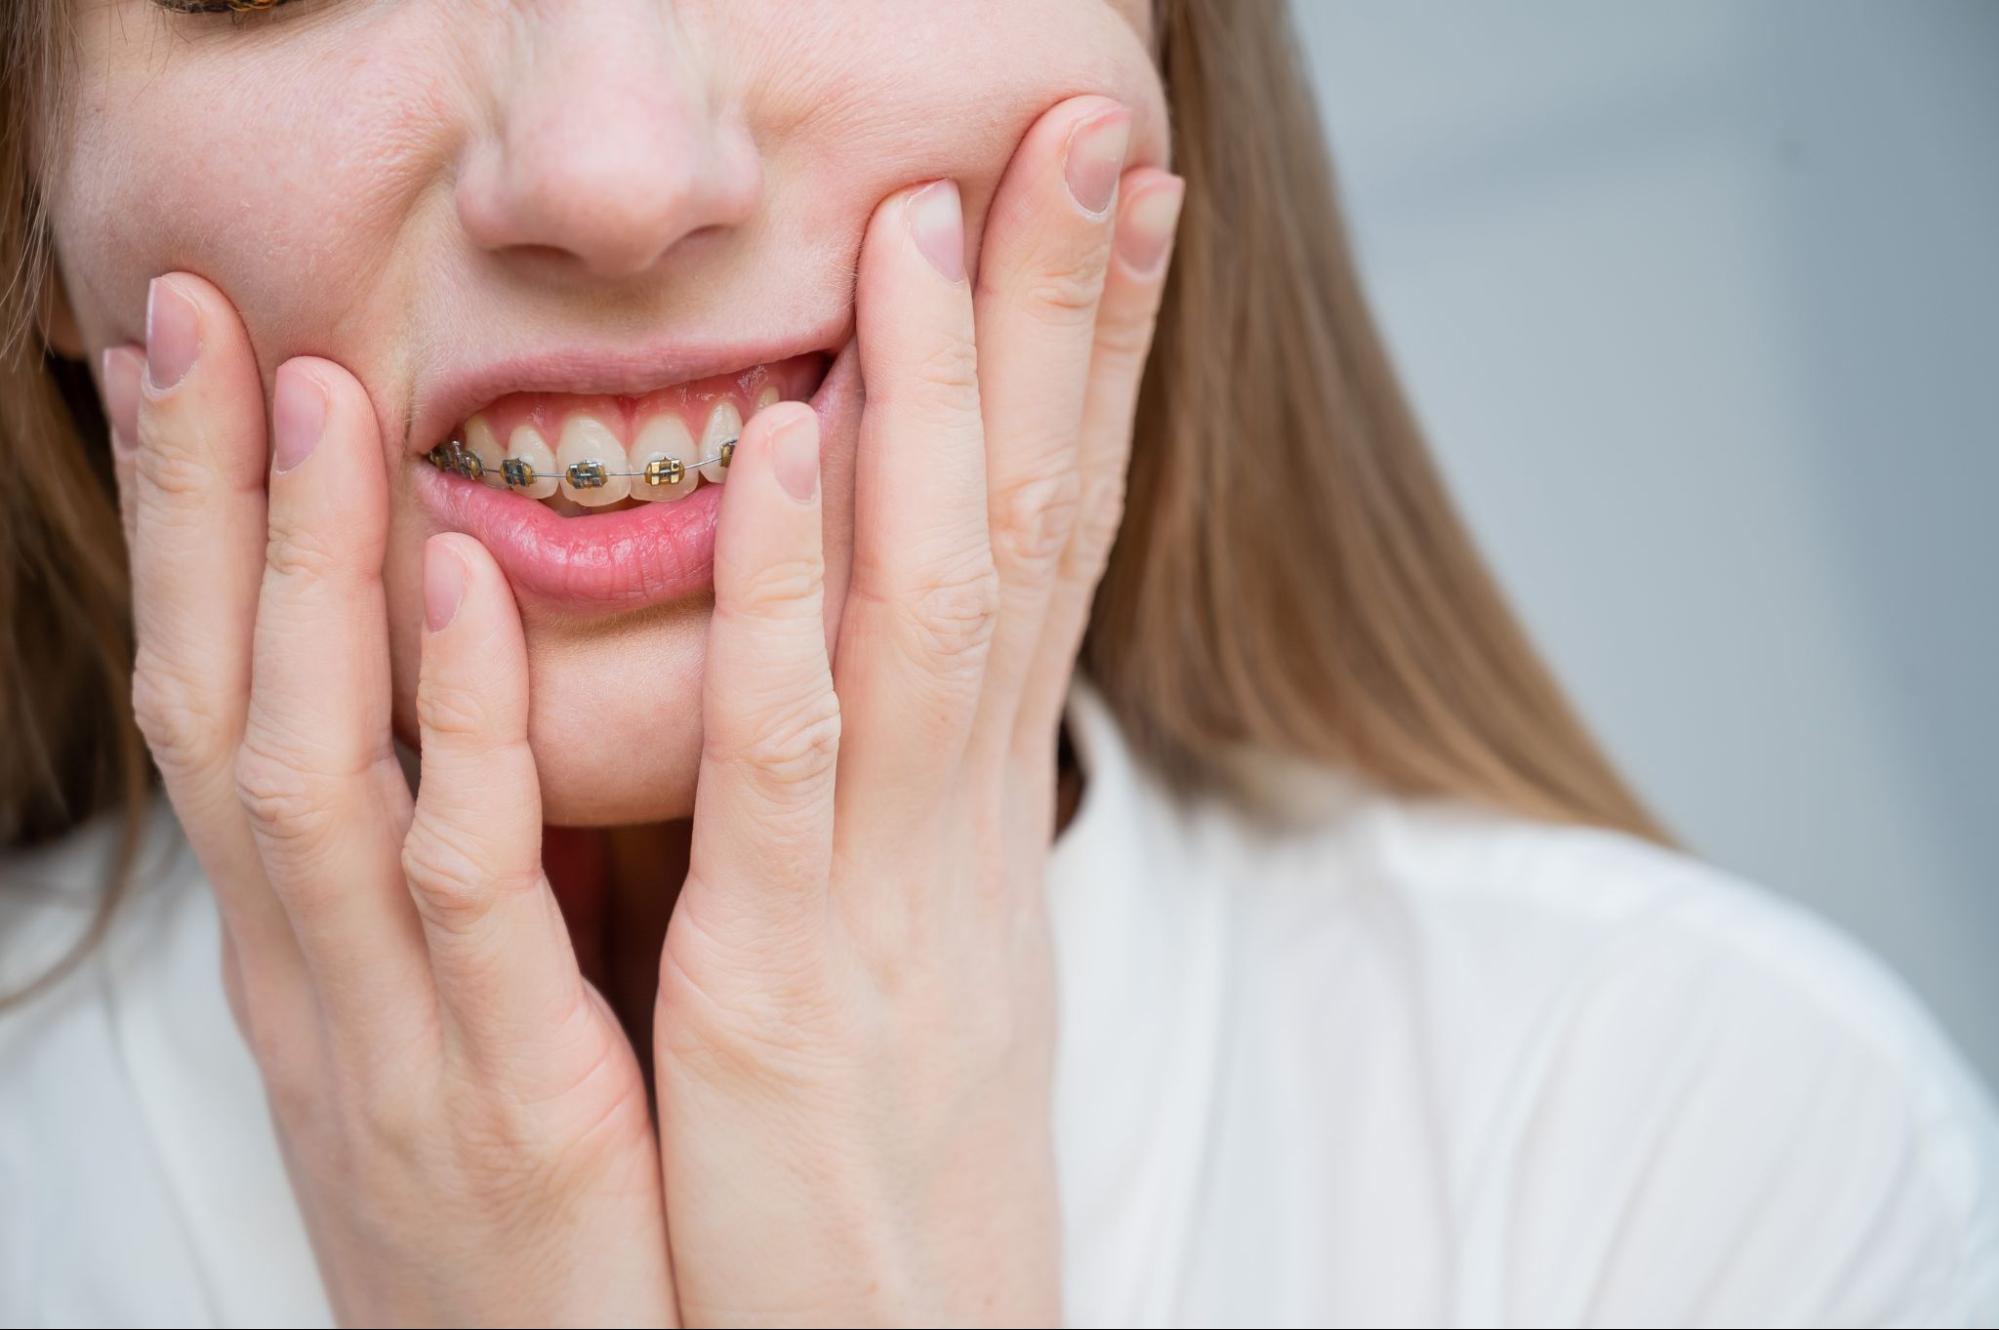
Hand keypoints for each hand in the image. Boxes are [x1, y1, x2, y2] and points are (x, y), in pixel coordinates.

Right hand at [101, 282, 674, 1326]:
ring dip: (302, 578)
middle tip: (192, 316)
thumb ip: (468, 870)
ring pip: (311, 770)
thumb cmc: (526, 1206)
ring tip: (321, 393)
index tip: (199, 370)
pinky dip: (454, 732)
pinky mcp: (506, 1100)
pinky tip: (456, 590)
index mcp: (313, 950)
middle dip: (207, 513)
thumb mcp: (465, 1021)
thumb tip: (495, 706)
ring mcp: (389, 1036)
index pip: (229, 702)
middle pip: (225, 701)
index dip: (203, 537)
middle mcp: (314, 975)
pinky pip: (466, 890)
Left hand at [654, 95, 1182, 1324]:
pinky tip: (791, 443)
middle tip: (1090, 128)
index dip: (1088, 362)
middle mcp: (964, 815)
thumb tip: (866, 659)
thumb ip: (885, 794)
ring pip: (934, 601)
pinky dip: (793, 594)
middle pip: (1026, 521)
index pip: (1048, 536)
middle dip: (1060, 316)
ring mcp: (894, 885)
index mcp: (977, 804)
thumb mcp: (905, 945)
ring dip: (941, 397)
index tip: (1113, 205)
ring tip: (944, 212)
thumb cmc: (887, 1161)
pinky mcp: (798, 978)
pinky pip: (796, 761)